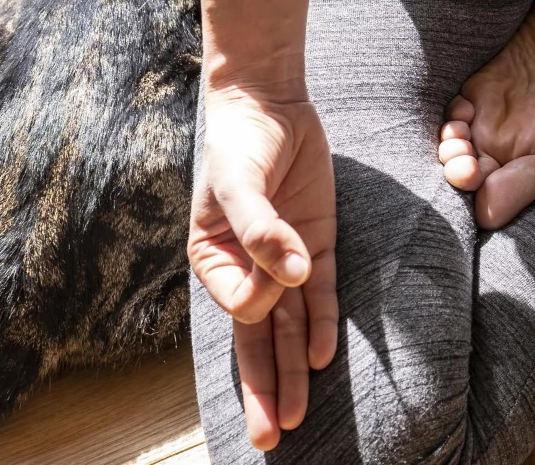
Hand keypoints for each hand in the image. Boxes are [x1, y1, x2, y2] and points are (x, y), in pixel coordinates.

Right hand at [189, 88, 337, 450]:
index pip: (238, 305)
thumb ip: (261, 227)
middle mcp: (247, 267)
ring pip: (288, 329)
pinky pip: (322, 296)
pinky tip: (321, 360)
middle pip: (256, 339)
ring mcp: (285, 259)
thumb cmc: (238, 142)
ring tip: (294, 421)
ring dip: (291, 374)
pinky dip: (323, 326)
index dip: (259, 300)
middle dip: (264, 390)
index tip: (271, 273)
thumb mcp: (239, 180)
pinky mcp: (318, 244)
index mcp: (212, 257)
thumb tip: (291, 274)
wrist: (268, 102)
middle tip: (270, 438)